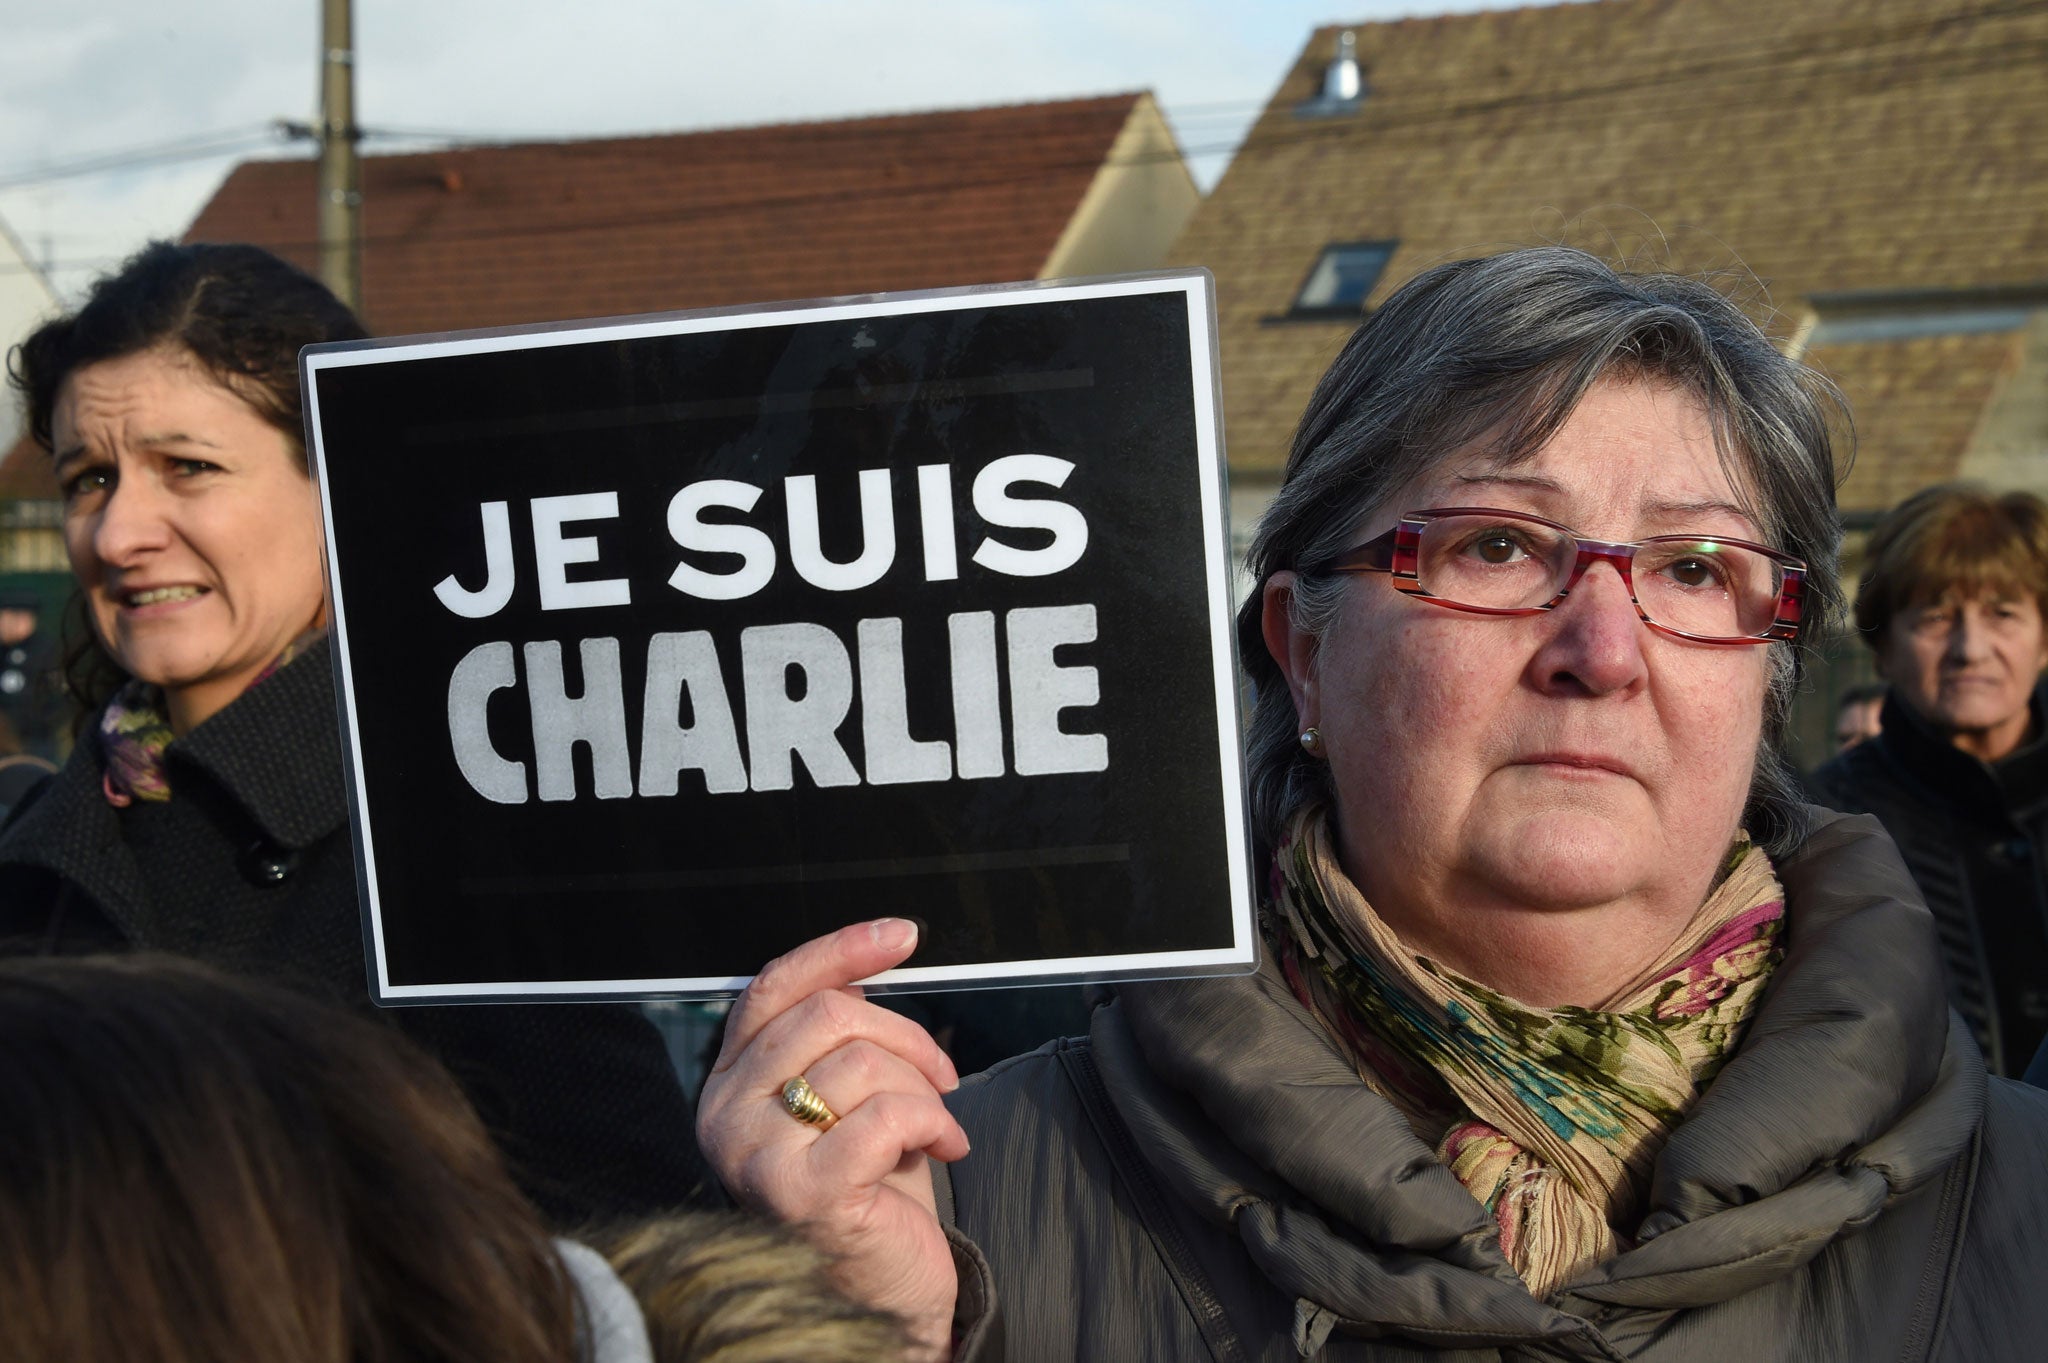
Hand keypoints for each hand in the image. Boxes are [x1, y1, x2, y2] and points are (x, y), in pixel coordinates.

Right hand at [697, 919, 968, 1359]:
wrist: (886, 1297)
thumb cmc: (869, 1195)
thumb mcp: (847, 1098)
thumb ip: (836, 1037)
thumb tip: (869, 965)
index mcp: (729, 1082)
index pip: (776, 986)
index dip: (843, 949)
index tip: (903, 935)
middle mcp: (724, 1114)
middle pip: (828, 1014)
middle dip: (906, 1037)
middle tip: (943, 1075)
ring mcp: (754, 1154)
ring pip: (861, 1062)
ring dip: (925, 1090)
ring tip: (937, 1126)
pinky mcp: (801, 1190)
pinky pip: (886, 1115)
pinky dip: (933, 1123)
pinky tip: (945, 1148)